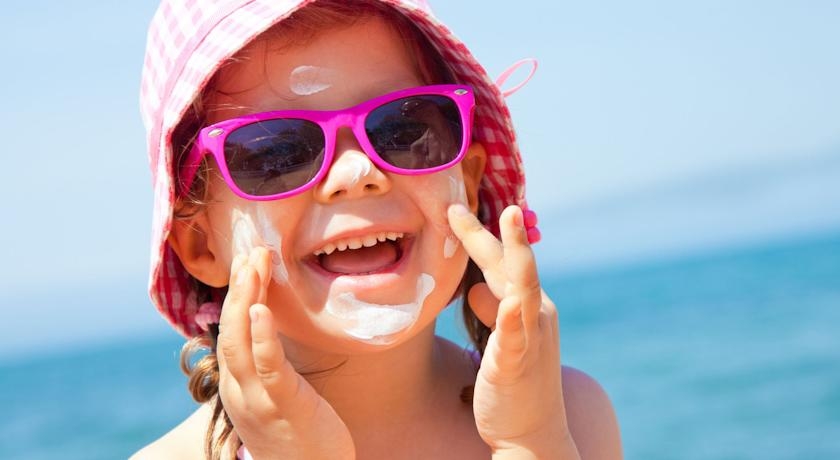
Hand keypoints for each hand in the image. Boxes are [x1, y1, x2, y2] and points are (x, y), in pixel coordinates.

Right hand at [216, 247, 354, 459]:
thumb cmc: (300, 438)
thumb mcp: (279, 398)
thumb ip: (270, 367)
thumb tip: (272, 331)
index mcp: (239, 387)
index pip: (231, 333)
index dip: (236, 295)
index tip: (247, 263)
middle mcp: (240, 392)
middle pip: (230, 330)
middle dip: (238, 288)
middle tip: (250, 251)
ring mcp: (258, 400)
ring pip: (240, 342)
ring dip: (245, 299)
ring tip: (254, 265)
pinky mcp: (284, 406)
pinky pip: (268, 366)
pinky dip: (262, 336)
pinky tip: (262, 309)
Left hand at [448, 205, 578, 458]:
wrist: (533, 431)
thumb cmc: (515, 383)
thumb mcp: (500, 341)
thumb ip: (490, 313)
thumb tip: (476, 291)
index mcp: (529, 306)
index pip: (503, 263)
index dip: (480, 235)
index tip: (455, 210)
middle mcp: (536, 314)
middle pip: (511, 265)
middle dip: (489, 232)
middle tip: (458, 204)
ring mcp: (530, 338)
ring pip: (523, 288)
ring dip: (517, 253)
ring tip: (510, 220)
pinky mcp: (518, 364)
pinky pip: (515, 338)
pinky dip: (510, 318)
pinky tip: (506, 301)